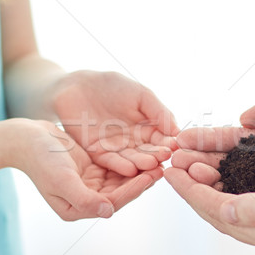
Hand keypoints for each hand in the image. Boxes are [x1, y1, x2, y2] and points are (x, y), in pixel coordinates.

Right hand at [11, 119, 161, 220]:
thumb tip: (108, 212)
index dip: (134, 189)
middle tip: (163, 167)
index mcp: (78, 208)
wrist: (26, 139)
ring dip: (139, 171)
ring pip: (121, 180)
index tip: (151, 176)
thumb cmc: (41, 160)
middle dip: (142, 180)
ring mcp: (90, 184)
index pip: (113, 201)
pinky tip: (146, 151)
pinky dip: (130, 161)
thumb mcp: (61, 180)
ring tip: (159, 159)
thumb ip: (84, 198)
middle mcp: (86, 199)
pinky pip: (116, 167)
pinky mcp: (92, 169)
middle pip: (121, 192)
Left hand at [52, 71, 178, 176]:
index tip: (176, 146)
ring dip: (141, 163)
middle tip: (165, 157)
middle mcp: (134, 142)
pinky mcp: (98, 153)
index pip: (162, 139)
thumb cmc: (112, 86)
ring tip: (150, 164)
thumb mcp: (141, 95)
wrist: (77, 85)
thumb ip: (159, 111)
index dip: (168, 142)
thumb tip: (177, 131)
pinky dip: (120, 166)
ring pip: (131, 160)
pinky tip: (130, 169)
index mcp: (148, 129)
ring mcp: (116, 149)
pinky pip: (110, 161)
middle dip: (156, 155)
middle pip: (148, 153)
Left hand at [166, 147, 254, 254]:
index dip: (191, 190)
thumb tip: (222, 211)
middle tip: (174, 163)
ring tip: (193, 163)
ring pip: (238, 207)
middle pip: (223, 213)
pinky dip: (236, 187)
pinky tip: (229, 173)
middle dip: (196, 187)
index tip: (169, 169)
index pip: (217, 213)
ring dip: (214, 185)